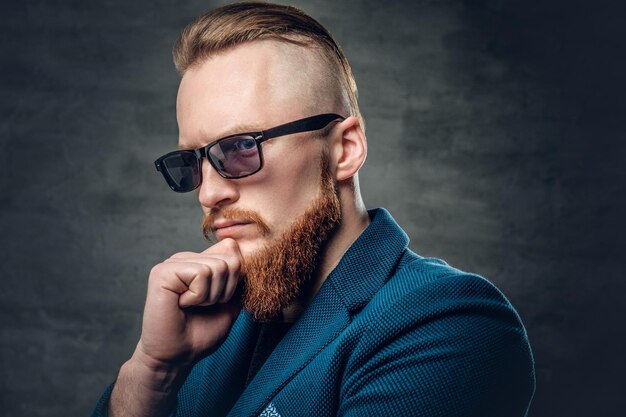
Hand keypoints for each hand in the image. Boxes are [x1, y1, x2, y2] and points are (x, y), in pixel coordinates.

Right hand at [136, 237, 242, 369]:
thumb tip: (234, 244)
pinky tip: (182, 304)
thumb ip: (235, 275)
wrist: (177, 356)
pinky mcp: (163, 272)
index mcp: (199, 262)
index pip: (232, 251)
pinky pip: (200, 274)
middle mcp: (185, 259)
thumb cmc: (200, 333)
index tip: (219, 301)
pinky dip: (198, 296)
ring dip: (211, 296)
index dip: (235, 281)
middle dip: (225, 290)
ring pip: (217, 267)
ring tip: (192, 306)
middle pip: (230, 259)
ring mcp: (172, 263)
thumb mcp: (229, 301)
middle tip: (203, 306)